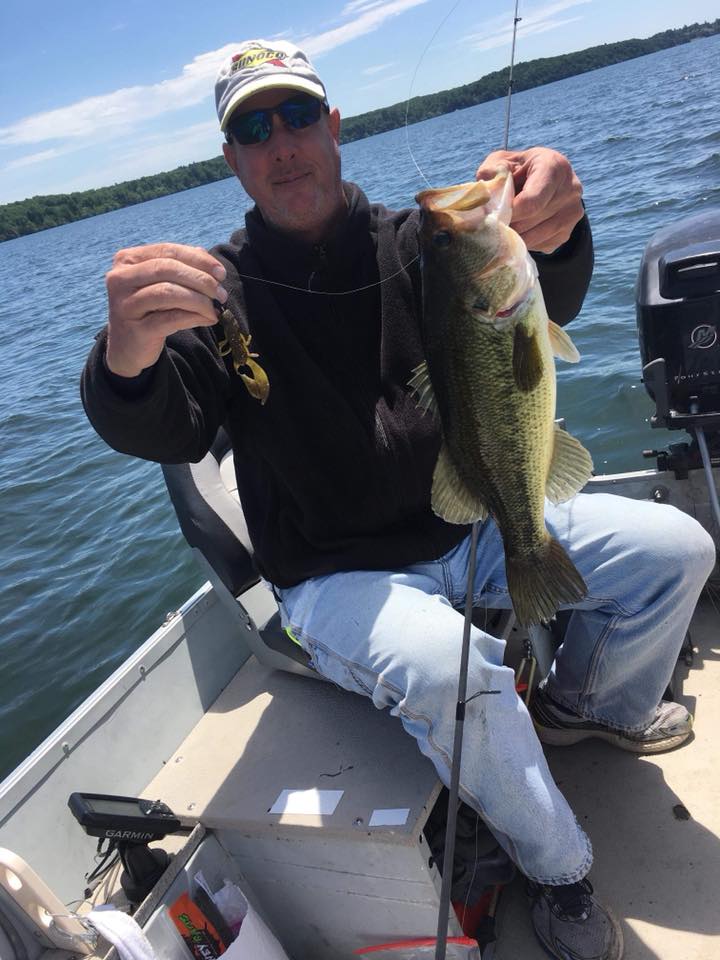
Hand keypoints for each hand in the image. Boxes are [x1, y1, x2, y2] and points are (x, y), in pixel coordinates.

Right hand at [105, 243, 226, 376]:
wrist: (127, 346)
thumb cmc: (148, 309)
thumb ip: (180, 267)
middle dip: (201, 279)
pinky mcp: (136, 330)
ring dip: (199, 299)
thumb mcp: (160, 283)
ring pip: (168, 293)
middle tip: (221, 293)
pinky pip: (171, 319)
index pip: (167, 251)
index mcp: (126, 260)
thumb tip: (208, 260)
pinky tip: (208, 319)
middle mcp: (120, 279)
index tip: (221, 273)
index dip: (198, 260)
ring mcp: (125, 305)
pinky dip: (194, 317)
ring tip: (215, 307)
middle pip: (167, 269)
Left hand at [476, 147, 583, 253]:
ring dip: (514, 236)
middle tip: (493, 223)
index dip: (509, 212)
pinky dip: (525, 242)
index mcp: (554, 166)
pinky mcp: (567, 233)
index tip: (495, 215)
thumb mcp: (503, 162)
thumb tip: (489, 191)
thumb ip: (492, 171)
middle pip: (531, 220)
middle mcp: (570, 189)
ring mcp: (572, 213)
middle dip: (508, 224)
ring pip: (534, 237)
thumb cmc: (518, 170)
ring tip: (503, 226)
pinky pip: (539, 246)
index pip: (531, 200)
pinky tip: (519, 229)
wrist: (544, 181)